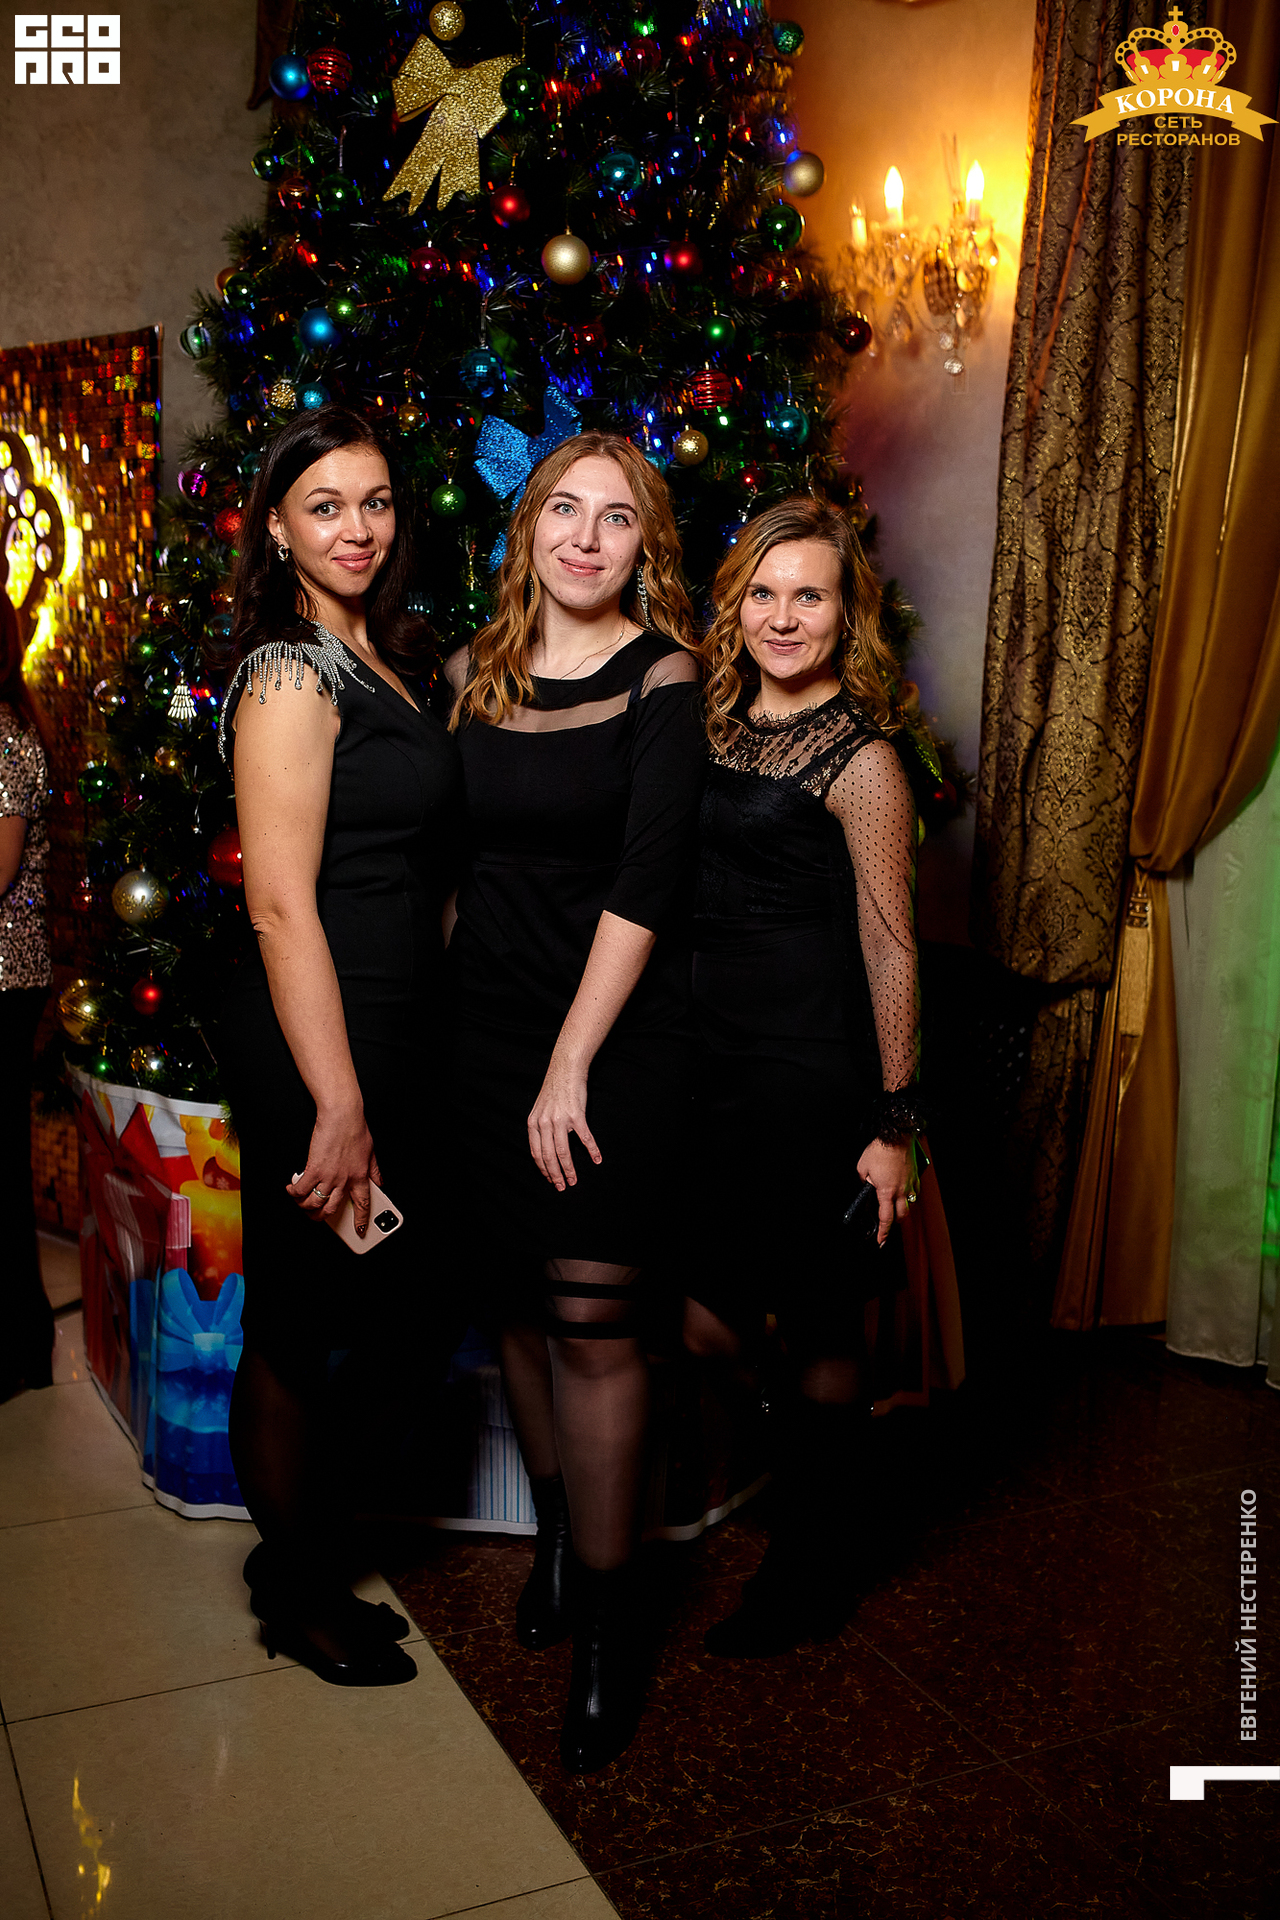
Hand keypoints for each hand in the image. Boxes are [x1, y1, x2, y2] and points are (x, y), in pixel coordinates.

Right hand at [287, 1104, 380, 1236]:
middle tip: (316, 1217)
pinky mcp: (314, 1169)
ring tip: (301, 1203)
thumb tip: (379, 1181)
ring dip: (305, 1207)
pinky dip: (295, 1193)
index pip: (363, 1204)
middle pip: (332, 1209)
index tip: (361, 1229)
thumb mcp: (372, 1151)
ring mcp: (329, 1176)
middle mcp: (345, 1180)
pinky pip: (301, 1190)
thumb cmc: (356, 1128)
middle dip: (322, 1218)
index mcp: (361, 1176)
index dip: (362, 1219)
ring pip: (315, 1204)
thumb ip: (375, 1170)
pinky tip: (292, 1189)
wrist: (342, 1115)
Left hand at [527, 1047, 601, 1190]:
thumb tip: (544, 1149)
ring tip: (574, 1180)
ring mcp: (560, 1119)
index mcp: (533, 1123)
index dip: (543, 1169)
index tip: (550, 1180)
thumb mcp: (539, 1109)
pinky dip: (592, 1150)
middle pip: (548, 1156)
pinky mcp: (576, 1115)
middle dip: (555, 1175)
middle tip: (561, 1187)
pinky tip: (597, 1159)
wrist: (565, 1069)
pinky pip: (584, 1138)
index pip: (536, 1153)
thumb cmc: (554, 1090)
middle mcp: (544, 1123)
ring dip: (569, 1169)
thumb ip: (540, 1128)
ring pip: (563, 1152)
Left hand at [856, 1137, 916, 1246]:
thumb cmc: (879, 1150)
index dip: (883, 1232)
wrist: (896, 1136)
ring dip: (902, 1208)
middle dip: (894, 1222)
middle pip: (901, 1216)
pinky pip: (914, 1191)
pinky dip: (909, 1194)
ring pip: (910, 1204)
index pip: (885, 1218)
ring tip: (895, 1205)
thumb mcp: (862, 1168)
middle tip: (888, 1223)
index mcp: (886, 1191)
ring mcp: (910, 1184)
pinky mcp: (915, 1176)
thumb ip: (864, 1181)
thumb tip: (867, 1185)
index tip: (881, 1241)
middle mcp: (900, 1190)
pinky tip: (903, 1190)